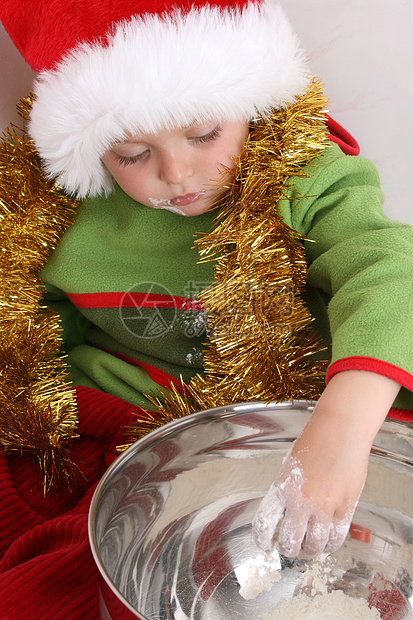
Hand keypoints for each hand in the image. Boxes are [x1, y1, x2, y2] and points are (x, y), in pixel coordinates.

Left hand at [252, 370, 400, 556]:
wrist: (340, 430)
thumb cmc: (314, 442)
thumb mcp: (289, 467)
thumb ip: (285, 491)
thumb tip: (284, 514)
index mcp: (282, 488)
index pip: (264, 524)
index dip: (261, 539)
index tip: (264, 543)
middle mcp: (301, 501)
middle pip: (290, 542)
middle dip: (288, 549)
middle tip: (290, 547)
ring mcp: (325, 507)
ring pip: (315, 545)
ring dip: (310, 550)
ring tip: (309, 546)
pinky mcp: (346, 508)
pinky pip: (337, 537)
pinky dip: (331, 544)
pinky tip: (327, 541)